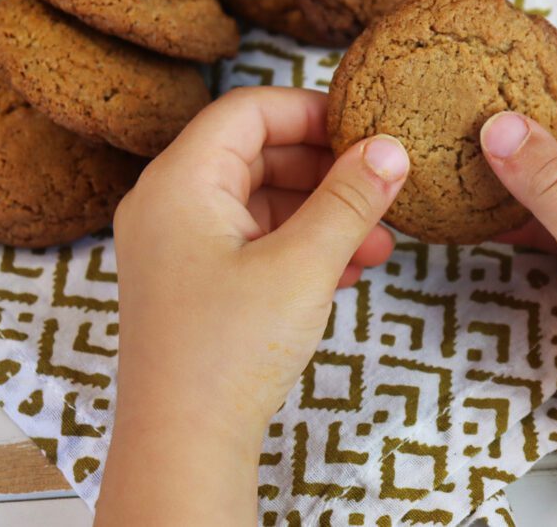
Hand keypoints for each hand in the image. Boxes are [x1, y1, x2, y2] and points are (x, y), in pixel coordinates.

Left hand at [95, 87, 408, 525]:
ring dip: (320, 215)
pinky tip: (350, 268)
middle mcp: (168, 204)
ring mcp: (177, 246)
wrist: (183, 444)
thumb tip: (388, 150)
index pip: (247, 111)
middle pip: (255, 154)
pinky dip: (298, 246)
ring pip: (259, 203)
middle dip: (324, 171)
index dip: (310, 111)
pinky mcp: (192, 282)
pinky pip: (251, 242)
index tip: (363, 129)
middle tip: (378, 184)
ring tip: (380, 239)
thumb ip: (348, 200)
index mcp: (179, 182)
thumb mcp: (302, 265)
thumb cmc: (226, 353)